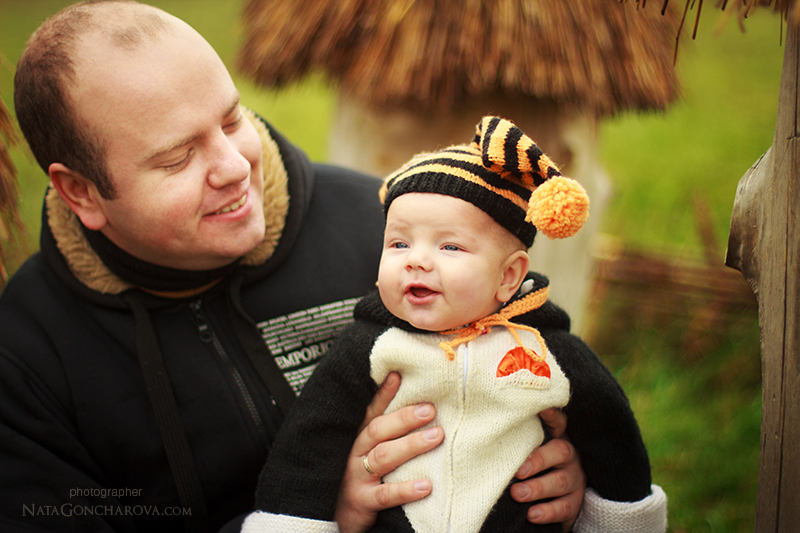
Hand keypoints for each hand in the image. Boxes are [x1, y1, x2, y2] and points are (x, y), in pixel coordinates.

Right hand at [335, 372, 443, 532]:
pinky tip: (426, 485)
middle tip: (430, 410)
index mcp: (357, 439)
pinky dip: (406, 489)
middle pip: (378, 430)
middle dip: (404, 418)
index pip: (371, 411)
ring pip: (383, 457)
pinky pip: (385, 495)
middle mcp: (355, 454)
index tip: (399, 375)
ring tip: (436, 437)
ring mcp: (357, 477)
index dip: (384, 393)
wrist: (334, 517)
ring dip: (411, 445)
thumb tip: (416, 407)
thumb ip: (384, 433)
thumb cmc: (357, 480)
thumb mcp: (364, 453)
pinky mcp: (362, 502)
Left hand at [510, 408, 585, 531]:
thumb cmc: (534, 466)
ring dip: (538, 488)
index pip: (558, 423)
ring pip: (560, 481)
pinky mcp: (574, 502)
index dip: (552, 415)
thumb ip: (518, 439)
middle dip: (538, 460)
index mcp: (558, 438)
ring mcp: (574, 479)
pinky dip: (548, 511)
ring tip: (518, 494)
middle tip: (518, 471)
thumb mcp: (530, 449)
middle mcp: (569, 457)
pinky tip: (532, 514)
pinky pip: (564, 507)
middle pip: (560, 451)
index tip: (543, 409)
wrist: (555, 498)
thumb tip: (485, 426)